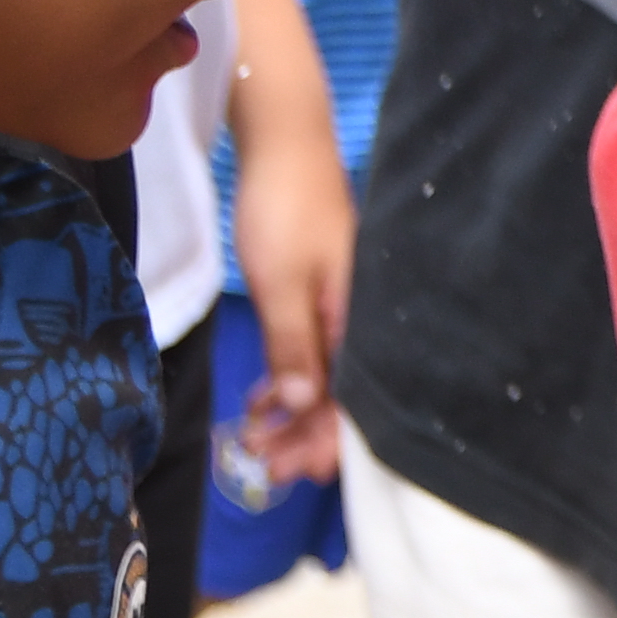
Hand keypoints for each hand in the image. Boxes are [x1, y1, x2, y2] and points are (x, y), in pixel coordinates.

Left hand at [229, 133, 354, 492]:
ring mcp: (341, 307)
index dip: (328, 439)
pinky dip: (288, 379)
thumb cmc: (287, 210)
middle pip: (341, 393)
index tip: (299, 473)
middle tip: (264, 468)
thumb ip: (293, 345)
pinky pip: (311, 352)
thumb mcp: (282, 283)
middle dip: (305, 436)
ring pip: (324, 376)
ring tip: (255, 443)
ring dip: (292, 414)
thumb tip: (302, 405)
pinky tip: (263, 401)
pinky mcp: (321, 295)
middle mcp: (360, 320)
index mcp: (361, 319)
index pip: (354, 396)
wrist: (286, 145)